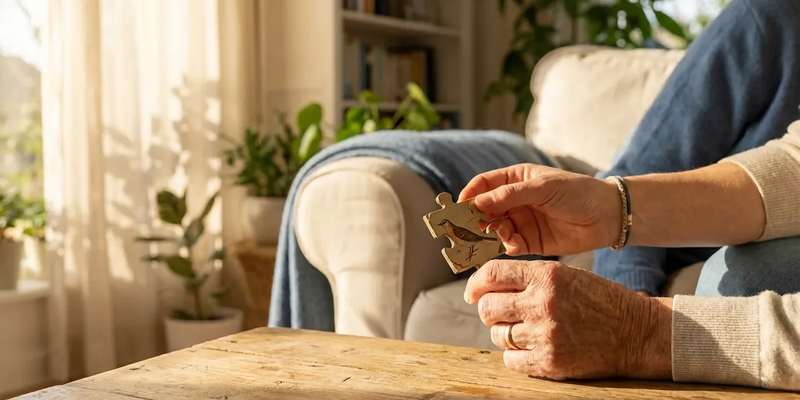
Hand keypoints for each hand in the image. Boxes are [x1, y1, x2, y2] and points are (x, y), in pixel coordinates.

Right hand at [459, 164, 621, 255]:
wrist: (608, 216)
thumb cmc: (577, 192)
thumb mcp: (543, 188)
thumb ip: (509, 195)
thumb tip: (477, 202)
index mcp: (516, 180)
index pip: (484, 185)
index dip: (470, 195)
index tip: (458, 207)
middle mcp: (515, 201)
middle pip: (484, 209)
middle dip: (475, 218)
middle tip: (468, 227)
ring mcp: (522, 221)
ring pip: (494, 229)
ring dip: (492, 233)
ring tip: (498, 234)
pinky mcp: (530, 242)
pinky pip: (509, 245)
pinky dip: (507, 246)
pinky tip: (514, 244)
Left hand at [464, 259, 671, 379]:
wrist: (636, 333)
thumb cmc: (598, 300)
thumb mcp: (566, 275)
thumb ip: (527, 278)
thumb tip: (485, 286)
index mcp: (547, 275)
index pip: (492, 274)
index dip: (476, 283)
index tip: (473, 292)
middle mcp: (542, 303)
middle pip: (487, 307)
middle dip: (489, 310)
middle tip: (501, 313)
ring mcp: (545, 334)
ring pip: (498, 334)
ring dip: (505, 333)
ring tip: (526, 330)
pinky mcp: (549, 362)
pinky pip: (510, 359)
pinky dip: (516, 355)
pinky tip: (532, 347)